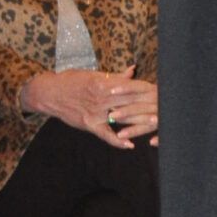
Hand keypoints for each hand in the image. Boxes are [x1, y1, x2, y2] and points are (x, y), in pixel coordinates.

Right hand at [21, 66, 157, 145]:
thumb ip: (115, 76)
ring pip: (121, 116)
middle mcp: (101, 97)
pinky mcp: (88, 124)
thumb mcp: (93, 75)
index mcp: (104, 83)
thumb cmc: (72, 81)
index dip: (148, 88)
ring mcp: (95, 112)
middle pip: (131, 100)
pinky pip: (105, 134)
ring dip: (139, 120)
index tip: (163, 90)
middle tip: (167, 106)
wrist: (49, 93)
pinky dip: (117, 141)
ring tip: (156, 123)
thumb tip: (133, 70)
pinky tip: (129, 145)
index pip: (131, 86)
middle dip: (149, 103)